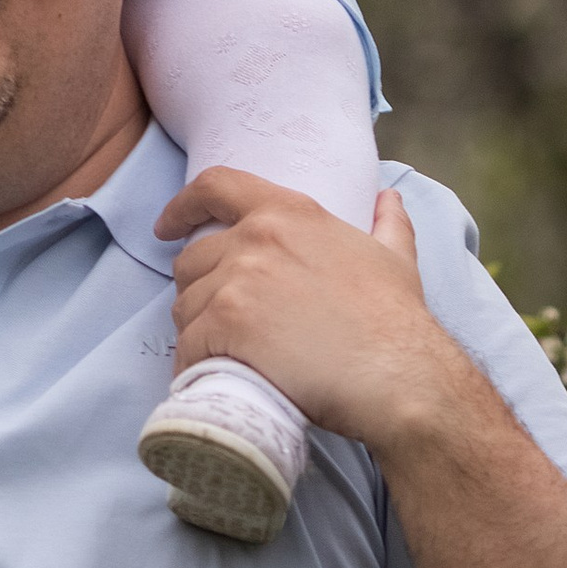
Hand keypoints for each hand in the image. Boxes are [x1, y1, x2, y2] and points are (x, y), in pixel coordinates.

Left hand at [156, 169, 475, 455]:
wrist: (400, 374)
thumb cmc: (397, 321)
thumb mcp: (394, 258)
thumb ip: (387, 223)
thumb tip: (387, 199)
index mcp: (290, 213)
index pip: (215, 187)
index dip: (182, 206)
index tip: (166, 227)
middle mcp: (256, 238)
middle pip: (192, 262)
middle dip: (197, 293)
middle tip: (215, 325)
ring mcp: (238, 282)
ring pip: (186, 308)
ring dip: (195, 334)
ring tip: (217, 358)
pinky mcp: (227, 326)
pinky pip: (188, 347)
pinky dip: (191, 367)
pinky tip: (204, 381)